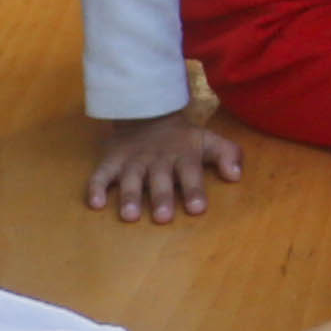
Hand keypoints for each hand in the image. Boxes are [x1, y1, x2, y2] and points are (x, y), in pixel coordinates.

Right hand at [87, 111, 243, 222]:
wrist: (146, 113)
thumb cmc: (182, 138)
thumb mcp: (208, 140)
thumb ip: (228, 155)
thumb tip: (236, 175)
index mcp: (182, 156)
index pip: (190, 172)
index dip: (194, 190)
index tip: (197, 208)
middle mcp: (157, 160)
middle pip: (159, 179)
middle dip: (161, 197)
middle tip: (162, 217)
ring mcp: (132, 161)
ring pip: (130, 179)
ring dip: (129, 196)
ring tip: (129, 216)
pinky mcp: (111, 162)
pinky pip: (101, 174)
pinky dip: (96, 187)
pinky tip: (95, 204)